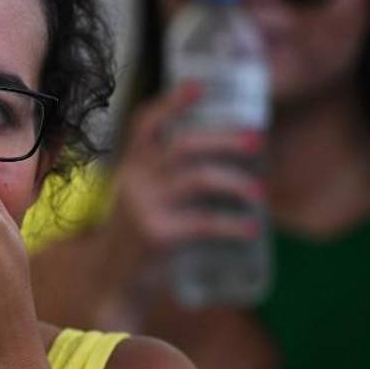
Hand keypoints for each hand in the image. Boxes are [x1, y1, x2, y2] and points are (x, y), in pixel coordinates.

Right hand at [97, 83, 265, 320]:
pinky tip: (250, 228)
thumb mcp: (140, 199)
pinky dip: (232, 224)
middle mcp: (134, 180)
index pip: (145, 123)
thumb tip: (223, 161)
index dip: (172, 102)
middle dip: (225, 139)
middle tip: (256, 141)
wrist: (111, 281)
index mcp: (130, 167)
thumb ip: (164, 179)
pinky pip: (204, 222)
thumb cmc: (136, 237)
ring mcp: (144, 206)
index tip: (199, 87)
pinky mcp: (157, 234)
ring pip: (199, 178)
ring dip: (236, 182)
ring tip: (258, 193)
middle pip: (185, 144)